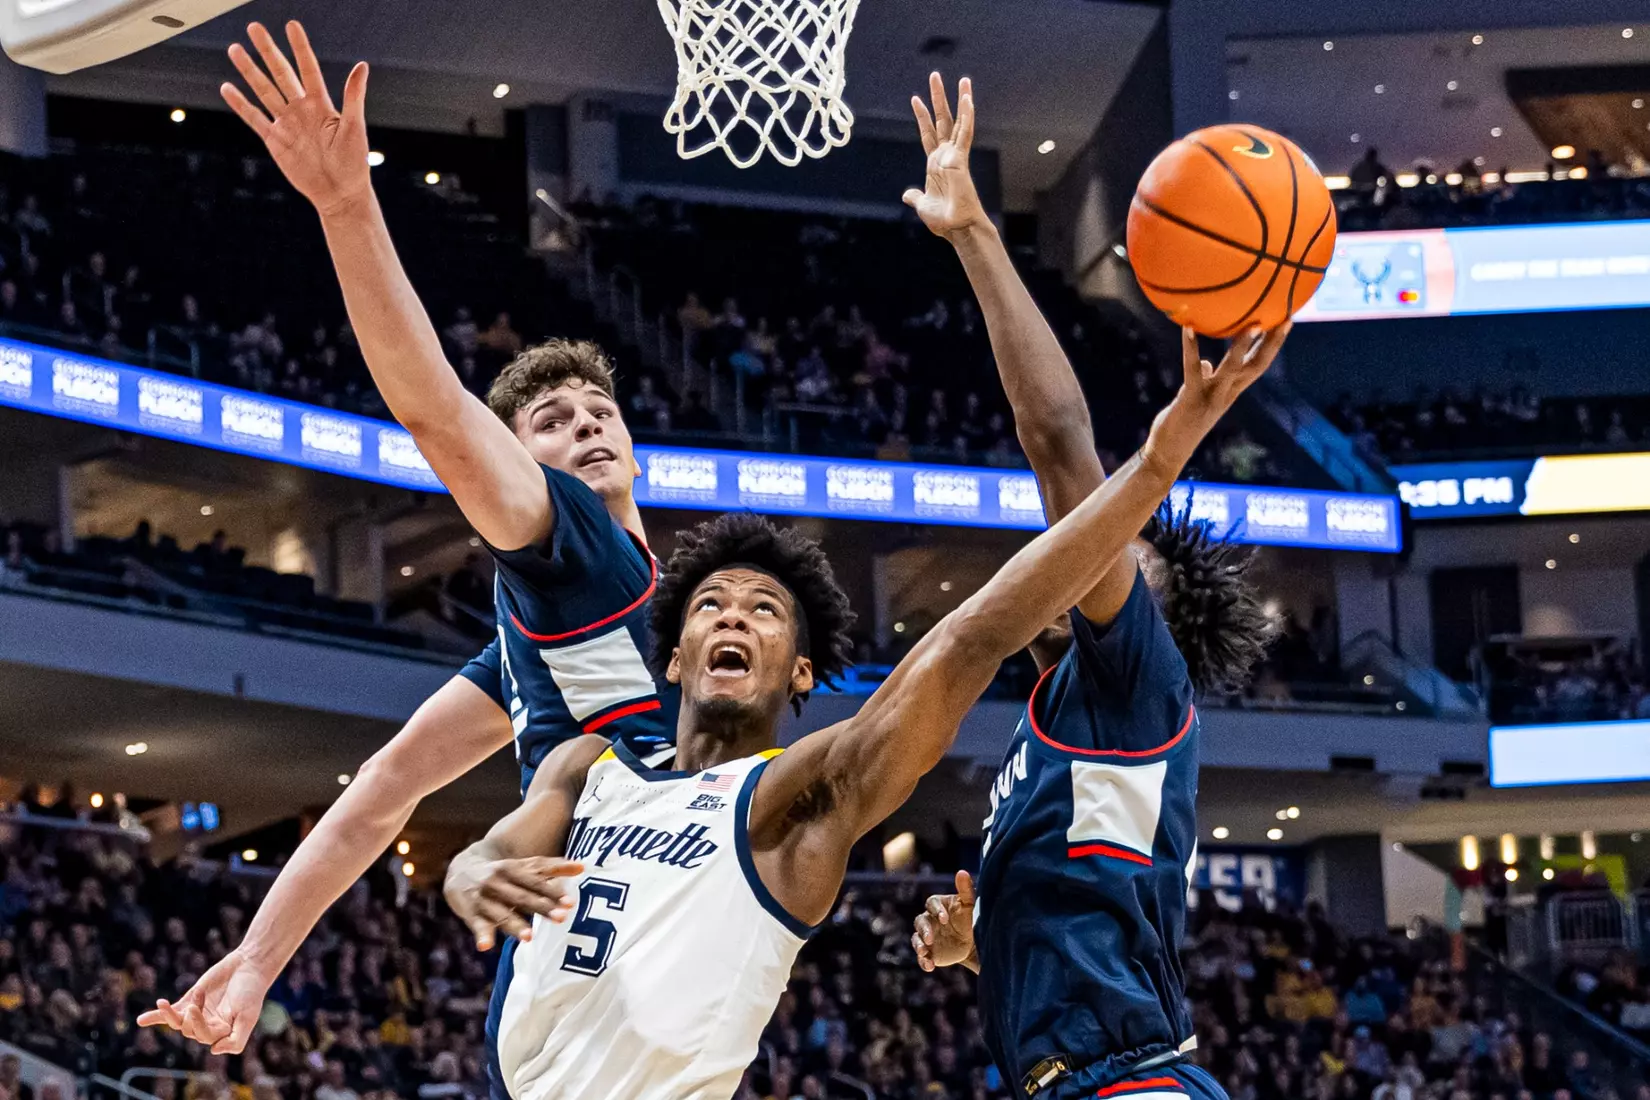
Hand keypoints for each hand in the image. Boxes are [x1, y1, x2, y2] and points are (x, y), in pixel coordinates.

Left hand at [135, 948, 272, 1053]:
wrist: (249, 965)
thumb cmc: (252, 991)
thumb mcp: (248, 1017)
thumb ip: (236, 1040)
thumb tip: (213, 1051)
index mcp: (222, 1032)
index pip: (203, 1037)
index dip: (196, 1025)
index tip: (194, 1008)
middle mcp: (209, 1025)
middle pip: (188, 1031)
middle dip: (188, 1017)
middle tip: (195, 1000)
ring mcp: (198, 1012)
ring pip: (177, 1023)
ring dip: (168, 1015)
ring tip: (164, 1004)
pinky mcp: (191, 999)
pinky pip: (171, 1012)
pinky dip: (155, 1017)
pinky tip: (141, 1020)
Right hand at [220, 21, 372, 218]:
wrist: (339, 193)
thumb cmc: (353, 162)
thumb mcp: (354, 127)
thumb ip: (353, 96)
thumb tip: (362, 65)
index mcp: (322, 104)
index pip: (308, 69)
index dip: (300, 48)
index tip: (291, 25)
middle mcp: (301, 110)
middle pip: (281, 74)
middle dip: (268, 51)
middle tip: (254, 27)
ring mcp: (286, 124)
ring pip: (264, 92)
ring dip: (249, 72)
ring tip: (235, 49)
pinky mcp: (275, 141)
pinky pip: (255, 119)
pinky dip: (241, 105)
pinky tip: (227, 88)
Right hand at [443, 856, 582, 950]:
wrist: (459, 870)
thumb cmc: (502, 871)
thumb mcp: (524, 866)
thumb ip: (553, 867)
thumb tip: (583, 866)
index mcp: (514, 869)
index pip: (536, 882)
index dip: (553, 892)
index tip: (570, 903)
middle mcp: (499, 882)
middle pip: (522, 897)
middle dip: (541, 908)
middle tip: (561, 918)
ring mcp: (484, 898)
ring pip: (502, 913)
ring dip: (515, 925)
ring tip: (529, 937)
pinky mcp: (470, 913)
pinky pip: (477, 926)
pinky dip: (482, 935)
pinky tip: (485, 946)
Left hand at [903, 74, 989, 241]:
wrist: (956, 228)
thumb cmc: (943, 220)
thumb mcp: (922, 204)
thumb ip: (915, 196)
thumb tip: (907, 195)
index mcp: (936, 164)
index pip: (929, 134)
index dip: (923, 116)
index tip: (915, 98)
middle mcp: (947, 155)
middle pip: (943, 120)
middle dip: (939, 98)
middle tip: (935, 75)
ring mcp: (955, 155)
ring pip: (958, 122)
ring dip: (959, 100)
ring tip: (963, 79)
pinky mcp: (961, 159)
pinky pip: (966, 133)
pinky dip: (968, 116)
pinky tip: (968, 99)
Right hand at [910, 871, 977, 971]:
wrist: (974, 943)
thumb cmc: (972, 918)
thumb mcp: (971, 905)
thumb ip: (966, 890)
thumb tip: (962, 872)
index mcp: (939, 906)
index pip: (931, 903)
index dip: (936, 910)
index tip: (945, 919)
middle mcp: (930, 920)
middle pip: (919, 922)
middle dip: (924, 930)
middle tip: (931, 939)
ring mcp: (927, 937)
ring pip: (916, 939)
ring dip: (919, 945)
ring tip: (925, 953)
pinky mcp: (929, 952)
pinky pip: (921, 957)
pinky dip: (923, 961)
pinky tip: (930, 966)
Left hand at [1176, 322, 1290, 417]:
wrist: (1168, 453)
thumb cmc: (1182, 423)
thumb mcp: (1197, 397)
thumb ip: (1206, 380)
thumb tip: (1206, 363)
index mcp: (1231, 391)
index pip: (1258, 364)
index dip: (1273, 344)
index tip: (1285, 322)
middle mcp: (1227, 394)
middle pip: (1256, 365)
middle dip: (1272, 343)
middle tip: (1285, 318)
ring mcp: (1211, 397)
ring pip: (1233, 369)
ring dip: (1242, 346)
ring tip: (1252, 324)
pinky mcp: (1191, 398)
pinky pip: (1192, 369)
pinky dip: (1191, 348)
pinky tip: (1188, 327)